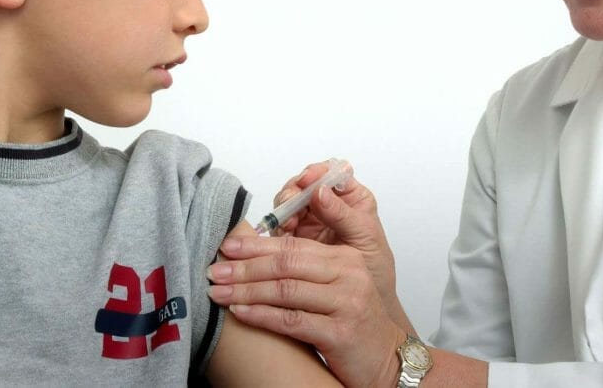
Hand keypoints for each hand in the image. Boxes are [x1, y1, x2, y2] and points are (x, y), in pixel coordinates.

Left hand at [208, 235, 405, 387]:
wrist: (387, 359)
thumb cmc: (354, 321)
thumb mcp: (335, 285)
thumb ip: (305, 268)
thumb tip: (254, 255)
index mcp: (344, 257)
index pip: (292, 244)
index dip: (256, 245)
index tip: (227, 246)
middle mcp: (348, 275)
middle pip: (286, 263)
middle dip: (245, 266)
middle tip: (215, 270)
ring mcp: (346, 303)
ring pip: (285, 290)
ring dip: (246, 290)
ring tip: (219, 292)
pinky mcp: (341, 332)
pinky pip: (291, 321)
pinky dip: (261, 315)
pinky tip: (240, 312)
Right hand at [275, 163, 407, 327]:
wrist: (362, 312)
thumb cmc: (374, 274)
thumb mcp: (366, 241)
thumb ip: (345, 215)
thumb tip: (320, 190)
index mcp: (351, 199)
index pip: (330, 173)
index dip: (316, 173)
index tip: (308, 179)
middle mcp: (327, 205)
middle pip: (302, 185)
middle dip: (294, 191)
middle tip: (289, 203)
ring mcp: (308, 221)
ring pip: (287, 203)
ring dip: (282, 209)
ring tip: (285, 223)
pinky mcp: (293, 239)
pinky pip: (278, 227)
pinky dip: (275, 229)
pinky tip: (278, 236)